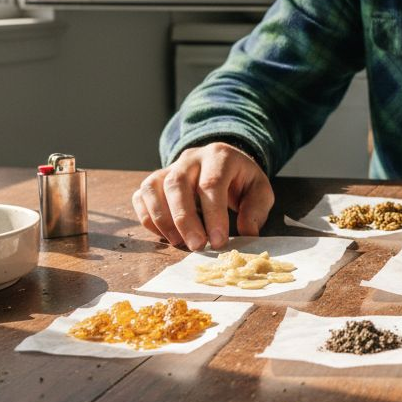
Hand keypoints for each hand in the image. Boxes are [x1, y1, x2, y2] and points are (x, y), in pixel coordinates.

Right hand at [131, 142, 274, 250]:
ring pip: (153, 188)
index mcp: (219, 156)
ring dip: (162, 219)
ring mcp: (169, 167)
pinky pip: (141, 196)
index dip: (214, 215)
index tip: (218, 241)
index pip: (211, 183)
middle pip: (177, 184)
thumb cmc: (241, 180)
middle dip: (185, 219)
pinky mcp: (155, 180)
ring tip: (178, 243)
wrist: (224, 163)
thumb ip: (256, 209)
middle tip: (196, 246)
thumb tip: (247, 233)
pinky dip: (147, 218)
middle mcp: (190, 158)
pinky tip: (164, 235)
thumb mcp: (259, 190)